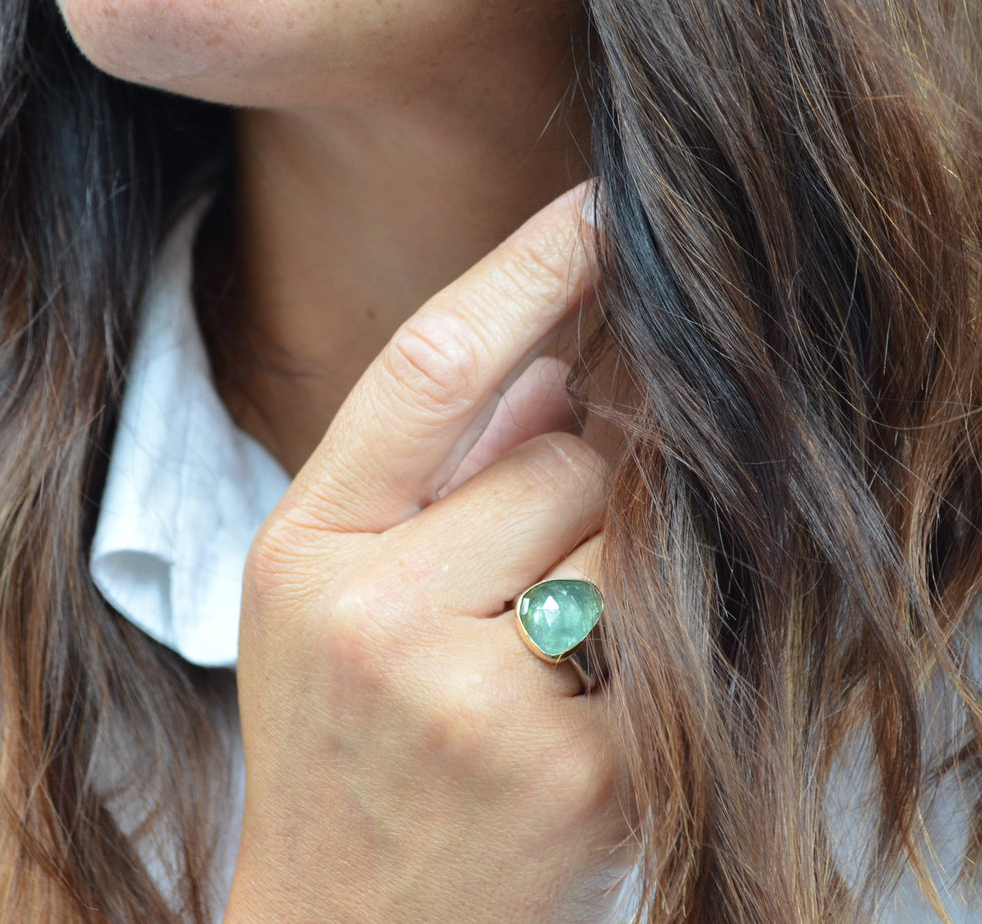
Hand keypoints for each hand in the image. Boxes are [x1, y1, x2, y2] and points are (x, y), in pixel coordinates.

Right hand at [225, 184, 629, 923]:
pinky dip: (664, 650)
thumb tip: (553, 364)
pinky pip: (675, 641)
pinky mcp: (580, 777)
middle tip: (547, 569)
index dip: (531, 266)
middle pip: (574, 454)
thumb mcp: (331, 603)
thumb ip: (429, 475)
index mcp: (306, 551)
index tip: (606, 204)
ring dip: (631, 561)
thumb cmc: (342, 758)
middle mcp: (378, 617)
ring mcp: (480, 702)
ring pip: (637, 535)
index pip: (433, 364)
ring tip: (558, 650)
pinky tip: (599, 709)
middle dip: (594, 486)